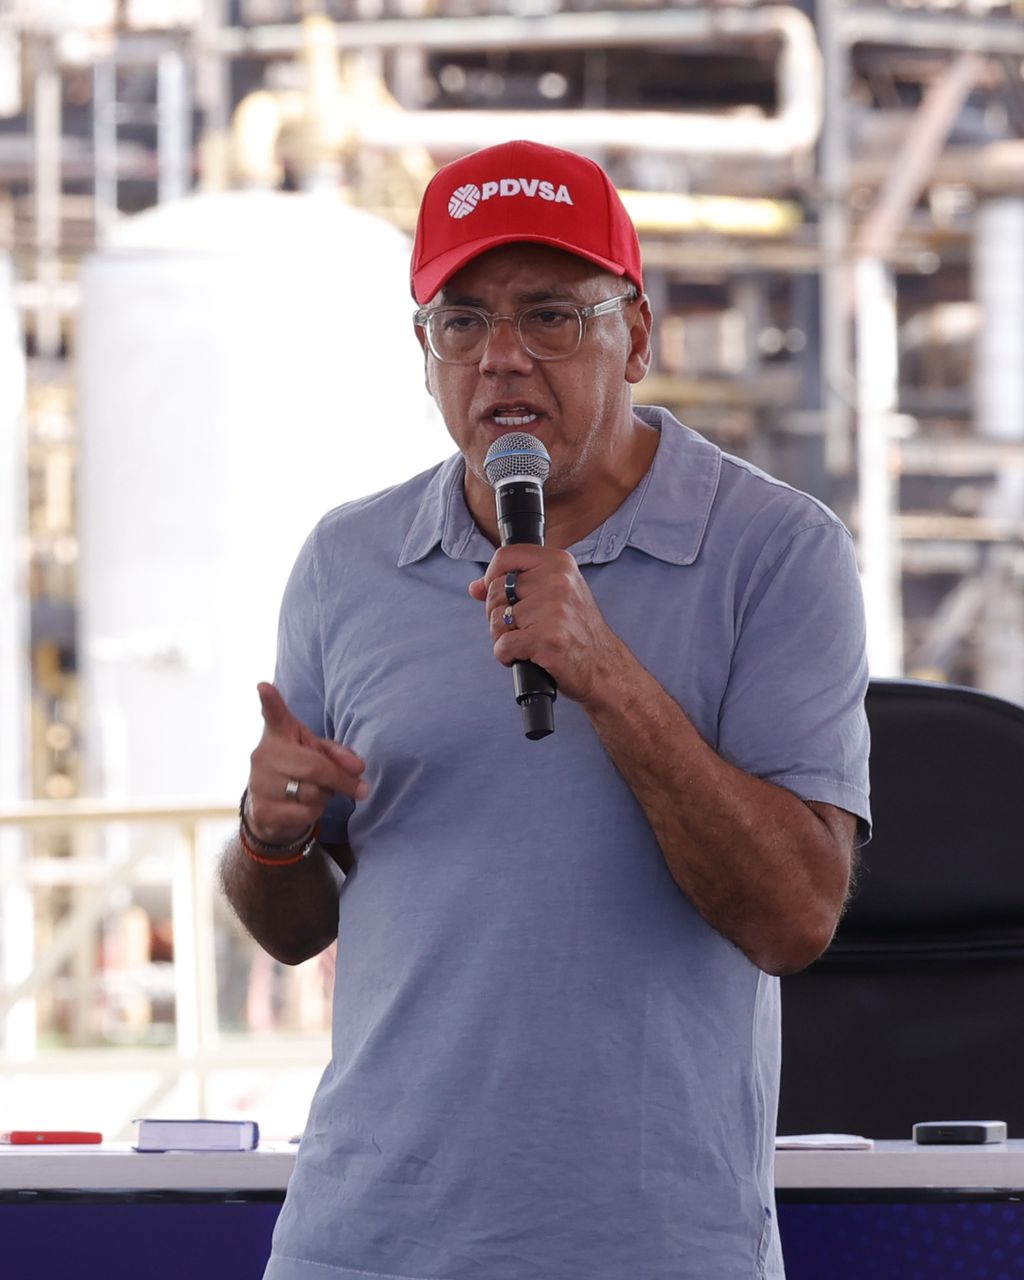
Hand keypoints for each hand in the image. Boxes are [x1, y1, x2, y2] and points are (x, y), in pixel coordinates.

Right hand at [246, 683, 367, 843]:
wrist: (270, 808)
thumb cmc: (299, 771)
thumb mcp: (319, 754)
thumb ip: (340, 755)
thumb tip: (358, 767)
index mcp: (279, 733)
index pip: (274, 715)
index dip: (269, 701)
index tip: (264, 687)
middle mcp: (264, 755)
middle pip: (314, 767)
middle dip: (341, 779)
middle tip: (359, 788)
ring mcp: (260, 783)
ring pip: (313, 792)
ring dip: (326, 796)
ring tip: (317, 792)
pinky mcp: (262, 810)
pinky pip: (306, 813)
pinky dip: (315, 812)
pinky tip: (305, 808)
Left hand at [468, 545, 624, 705]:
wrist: (603, 666)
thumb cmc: (576, 631)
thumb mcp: (553, 595)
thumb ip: (514, 585)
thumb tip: (475, 587)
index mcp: (559, 563)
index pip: (505, 556)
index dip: (492, 576)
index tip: (501, 594)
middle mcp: (558, 581)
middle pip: (496, 591)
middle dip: (499, 613)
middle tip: (521, 626)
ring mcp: (554, 610)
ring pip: (497, 620)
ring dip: (504, 637)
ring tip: (527, 642)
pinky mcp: (547, 639)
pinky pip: (503, 645)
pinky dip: (507, 656)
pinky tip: (527, 656)